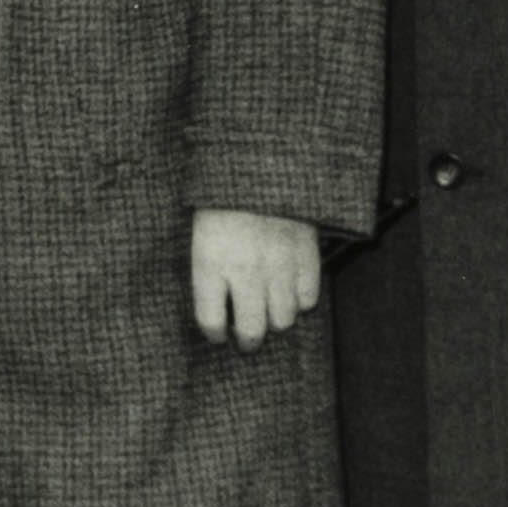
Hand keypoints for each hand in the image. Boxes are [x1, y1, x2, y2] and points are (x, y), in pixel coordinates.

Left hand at [188, 207, 319, 346]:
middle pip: (251, 330)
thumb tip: (218, 307)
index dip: (214, 334)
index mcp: (210, 263)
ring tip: (269, 315)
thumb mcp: (199, 233)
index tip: (217, 335)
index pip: (211, 321)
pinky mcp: (306, 257)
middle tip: (246, 341)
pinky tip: (290, 293)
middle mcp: (245, 271)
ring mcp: (278, 266)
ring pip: (283, 320)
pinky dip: (300, 302)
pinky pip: (308, 298)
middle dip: (248, 341)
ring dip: (275, 321)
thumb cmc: (221, 201)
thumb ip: (207, 271)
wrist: (258, 166)